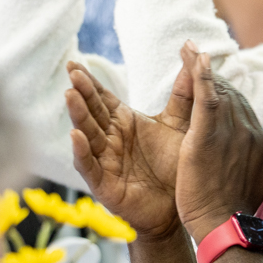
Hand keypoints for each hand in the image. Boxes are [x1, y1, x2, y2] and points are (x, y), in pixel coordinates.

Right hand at [65, 46, 198, 242]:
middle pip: (92, 112)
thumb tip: (192, 58)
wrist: (182, 204)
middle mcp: (110, 139)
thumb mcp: (178, 124)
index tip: (74, 64)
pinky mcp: (105, 184)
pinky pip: (90, 166)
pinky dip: (82, 152)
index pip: (102, 98)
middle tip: (73, 72)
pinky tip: (76, 136)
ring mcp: (105, 161)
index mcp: (124, 123)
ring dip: (78, 115)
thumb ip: (183, 93)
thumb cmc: (174, 164)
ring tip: (70, 95)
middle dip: (81, 92)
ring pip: (87, 134)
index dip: (89, 82)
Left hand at [173, 49, 262, 241]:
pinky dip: (201, 75)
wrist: (226, 225)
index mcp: (258, 137)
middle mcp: (248, 129)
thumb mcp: (261, 174)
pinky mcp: (208, 136)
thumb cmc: (239, 205)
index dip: (225, 88)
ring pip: (217, 90)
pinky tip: (194, 56)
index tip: (211, 74)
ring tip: (187, 47)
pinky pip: (206, 98)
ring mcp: (230, 131)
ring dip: (200, 65)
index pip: (240, 104)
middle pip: (228, 92)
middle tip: (191, 53)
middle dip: (211, 73)